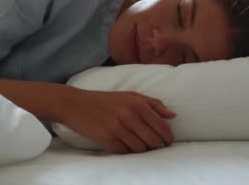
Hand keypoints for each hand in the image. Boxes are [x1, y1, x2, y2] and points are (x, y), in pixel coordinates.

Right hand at [59, 88, 175, 153]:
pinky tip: (125, 144)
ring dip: (142, 149)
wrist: (76, 104)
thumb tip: (173, 115)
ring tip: (138, 143)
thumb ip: (153, 104)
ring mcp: (117, 128)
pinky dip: (128, 150)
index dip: (168, 137)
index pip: (161, 126)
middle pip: (153, 140)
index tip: (168, 141)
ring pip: (141, 148)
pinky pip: (126, 152)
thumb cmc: (106, 100)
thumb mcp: (130, 95)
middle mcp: (129, 115)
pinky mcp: (107, 139)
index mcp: (137, 103)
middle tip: (155, 145)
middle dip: (157, 145)